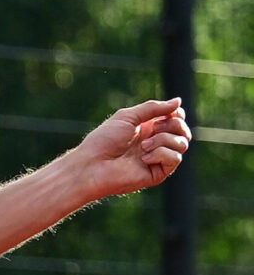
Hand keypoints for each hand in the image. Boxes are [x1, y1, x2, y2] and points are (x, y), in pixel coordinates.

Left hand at [75, 98, 191, 198]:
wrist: (92, 165)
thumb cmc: (104, 140)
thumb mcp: (127, 117)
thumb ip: (153, 108)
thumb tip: (178, 101)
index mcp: (147, 128)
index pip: (176, 119)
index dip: (176, 114)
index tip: (168, 113)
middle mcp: (155, 143)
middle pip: (183, 130)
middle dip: (172, 125)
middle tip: (153, 128)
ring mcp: (157, 158)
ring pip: (182, 144)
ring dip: (162, 140)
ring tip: (143, 146)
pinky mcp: (159, 173)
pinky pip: (175, 158)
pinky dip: (160, 154)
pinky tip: (144, 158)